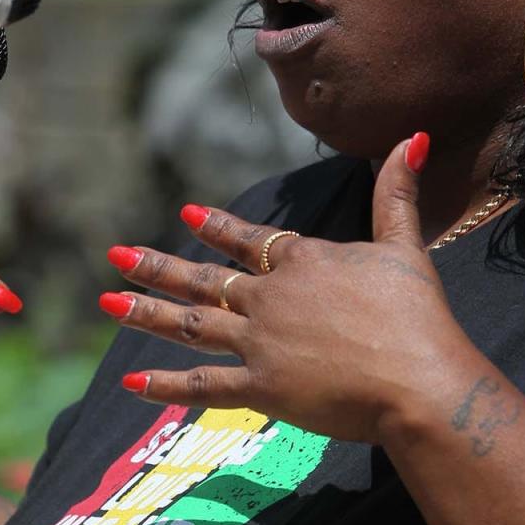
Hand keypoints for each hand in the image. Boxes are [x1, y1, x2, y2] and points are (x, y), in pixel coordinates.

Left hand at [101, 135, 465, 442]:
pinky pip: (203, 385)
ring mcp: (260, 343)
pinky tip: (131, 381)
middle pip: (204, 280)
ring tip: (107, 302)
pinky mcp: (261, 388)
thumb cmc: (416, 315)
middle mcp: (270, 298)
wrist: (417, 379)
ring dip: (146, 312)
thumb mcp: (405, 245)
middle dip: (157, 266)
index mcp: (302, 262)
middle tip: (117, 254)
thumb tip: (415, 136)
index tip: (186, 214)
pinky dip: (166, 385)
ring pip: (191, 324)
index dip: (218, 227)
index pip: (250, 241)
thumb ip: (397, 193)